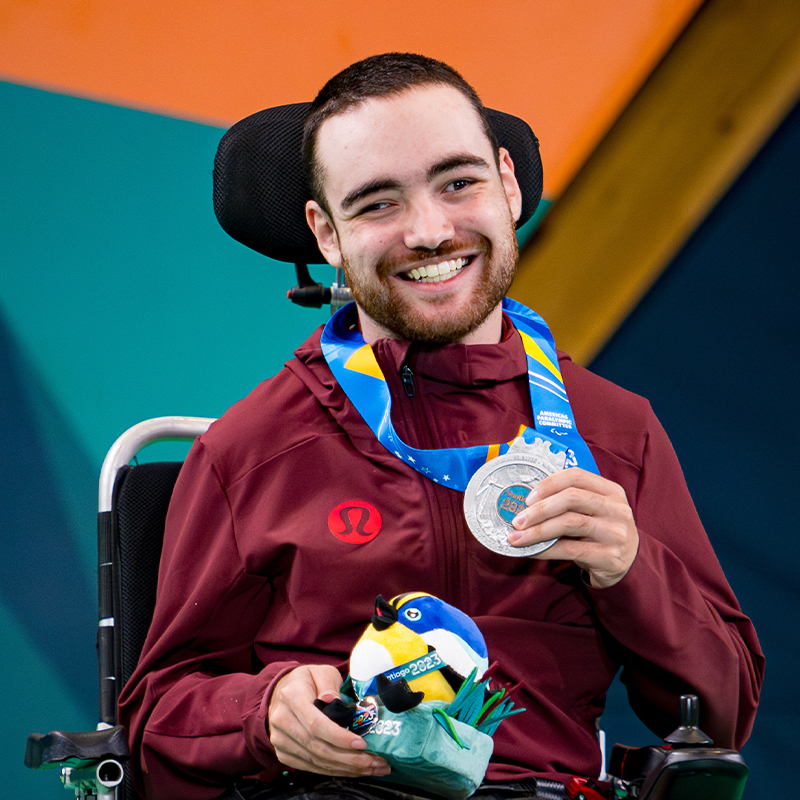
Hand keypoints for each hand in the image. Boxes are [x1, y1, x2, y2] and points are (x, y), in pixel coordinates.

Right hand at [267, 664, 389, 777]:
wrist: (281, 691)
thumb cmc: (307, 680)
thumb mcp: (321, 672)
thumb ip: (329, 685)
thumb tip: (332, 700)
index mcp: (291, 696)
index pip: (316, 723)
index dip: (339, 737)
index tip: (362, 744)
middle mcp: (282, 720)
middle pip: (317, 747)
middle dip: (348, 758)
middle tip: (374, 762)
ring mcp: (280, 740)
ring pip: (315, 761)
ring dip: (345, 768)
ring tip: (371, 768)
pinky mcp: (283, 753)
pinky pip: (310, 767)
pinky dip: (333, 771)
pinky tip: (352, 769)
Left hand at [507, 468, 638, 587]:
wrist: (627, 565)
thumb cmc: (599, 533)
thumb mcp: (591, 512)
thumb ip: (568, 503)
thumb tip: (526, 505)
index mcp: (611, 491)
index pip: (576, 476)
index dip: (549, 484)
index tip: (527, 498)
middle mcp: (617, 509)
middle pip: (572, 498)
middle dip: (539, 509)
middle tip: (517, 521)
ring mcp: (616, 533)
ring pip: (570, 523)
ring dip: (538, 531)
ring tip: (517, 538)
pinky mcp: (611, 557)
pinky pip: (571, 550)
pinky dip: (547, 549)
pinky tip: (532, 552)